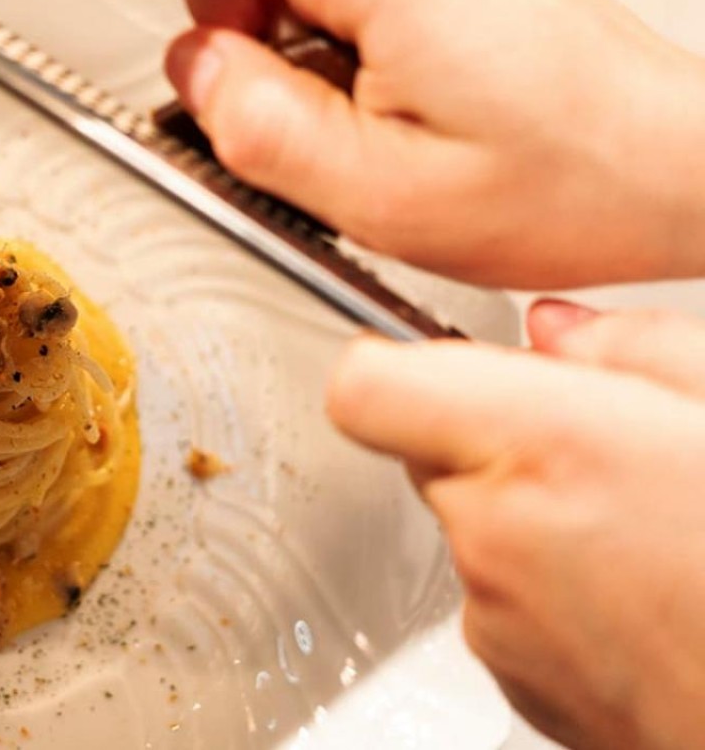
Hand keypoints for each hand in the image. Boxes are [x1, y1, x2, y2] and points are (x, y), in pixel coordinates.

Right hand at [166, 0, 704, 288]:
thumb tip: (193, 71)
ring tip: (339, 98)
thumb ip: (260, 129)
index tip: (226, 48)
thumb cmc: (565, 180)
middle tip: (275, 75)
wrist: (671, 166)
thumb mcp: (382, 194)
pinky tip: (376, 93)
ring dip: (288, 19)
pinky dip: (333, 28)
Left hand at [326, 301, 704, 749]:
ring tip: (645, 529)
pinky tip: (639, 591)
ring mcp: (499, 622)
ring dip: (530, 513)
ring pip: (471, 526)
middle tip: (604, 446)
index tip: (446, 356)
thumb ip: (636, 345)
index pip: (368, 386)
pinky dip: (550, 584)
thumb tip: (558, 331)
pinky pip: (502, 598)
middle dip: (496, 434)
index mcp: (547, 447)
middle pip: (424, 450)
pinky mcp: (518, 681)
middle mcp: (497, 538)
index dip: (399, 361)